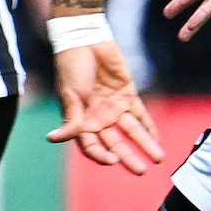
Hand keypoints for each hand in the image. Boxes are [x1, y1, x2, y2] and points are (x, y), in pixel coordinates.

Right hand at [48, 38, 162, 172]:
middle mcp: (98, 118)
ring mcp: (114, 107)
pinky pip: (140, 114)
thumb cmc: (72, 67)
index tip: (112, 160)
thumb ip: (71, 120)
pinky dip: (148, 126)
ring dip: (144, 145)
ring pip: (131, 132)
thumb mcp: (70, 95)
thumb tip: (52, 139)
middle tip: (141, 171)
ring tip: (158, 159)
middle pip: (115, 144)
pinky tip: (156, 138)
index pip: (92, 146)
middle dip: (128, 158)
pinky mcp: (127, 94)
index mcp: (81, 122)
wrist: (85, 39)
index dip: (101, 155)